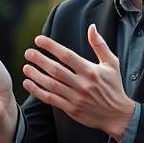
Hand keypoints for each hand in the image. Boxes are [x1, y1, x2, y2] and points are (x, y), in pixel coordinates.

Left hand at [22, 24, 134, 139]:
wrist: (117, 115)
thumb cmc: (114, 87)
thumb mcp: (112, 64)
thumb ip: (100, 45)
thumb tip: (91, 27)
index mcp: (91, 71)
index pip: (67, 56)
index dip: (51, 47)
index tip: (39, 40)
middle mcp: (82, 84)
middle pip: (56, 70)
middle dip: (40, 60)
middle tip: (28, 53)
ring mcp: (75, 98)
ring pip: (51, 85)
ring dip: (36, 75)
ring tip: (26, 67)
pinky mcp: (71, 109)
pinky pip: (50, 99)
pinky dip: (37, 91)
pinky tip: (28, 84)